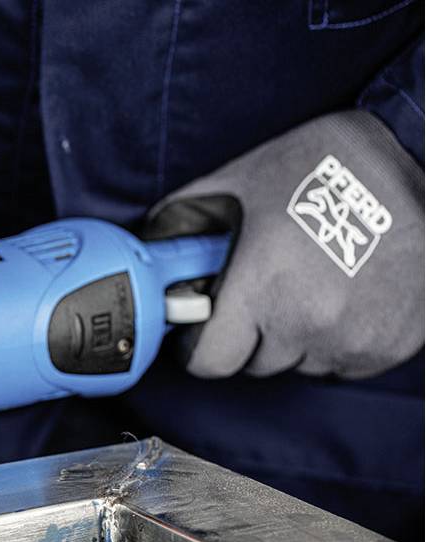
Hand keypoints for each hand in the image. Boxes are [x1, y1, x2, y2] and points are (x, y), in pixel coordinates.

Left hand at [144, 111, 423, 379]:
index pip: (211, 361)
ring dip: (295, 339)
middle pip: (255, 363)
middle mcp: (307, 324)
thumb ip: (189, 215)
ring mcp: (353, 341)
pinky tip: (346, 296)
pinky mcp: (390, 347)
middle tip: (267, 292)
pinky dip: (336, 342)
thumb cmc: (329, 164)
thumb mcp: (244, 178)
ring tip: (311, 287)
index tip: (205, 328)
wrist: (423, 164)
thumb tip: (154, 242)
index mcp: (263, 288)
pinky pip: (342, 364)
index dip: (200, 345)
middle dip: (251, 334)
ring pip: (300, 365)